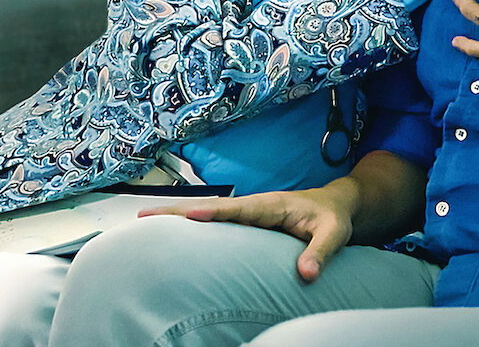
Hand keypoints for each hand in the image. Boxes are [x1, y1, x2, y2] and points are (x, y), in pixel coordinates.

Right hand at [138, 183, 357, 282]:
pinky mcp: (244, 223)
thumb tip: (306, 274)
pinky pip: (213, 224)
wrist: (334, 206)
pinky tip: (169, 235)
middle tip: (143, 216)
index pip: (239, 209)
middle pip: (210, 207)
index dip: (214, 211)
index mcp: (271, 205)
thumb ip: (321, 252)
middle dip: (178, 211)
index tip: (191, 214)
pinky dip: (189, 225)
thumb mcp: (335, 233)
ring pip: (206, 214)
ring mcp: (246, 214)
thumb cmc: (333, 218)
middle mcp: (253, 206)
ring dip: (176, 217)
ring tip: (143, 223)